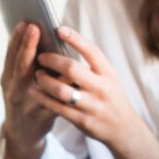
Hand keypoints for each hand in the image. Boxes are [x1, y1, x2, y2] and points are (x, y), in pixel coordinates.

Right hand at [0, 22, 58, 158]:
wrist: (22, 136)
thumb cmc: (24, 101)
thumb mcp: (17, 82)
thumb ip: (25, 63)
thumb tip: (37, 35)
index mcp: (8, 79)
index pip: (10, 55)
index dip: (16, 39)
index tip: (24, 22)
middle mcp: (13, 90)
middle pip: (20, 65)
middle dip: (27, 45)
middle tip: (34, 27)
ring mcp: (25, 104)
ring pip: (37, 82)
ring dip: (47, 64)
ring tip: (56, 46)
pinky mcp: (40, 116)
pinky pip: (53, 98)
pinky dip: (62, 86)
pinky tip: (70, 75)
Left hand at [32, 27, 158, 158]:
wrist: (123, 129)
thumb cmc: (111, 97)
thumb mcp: (109, 78)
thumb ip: (92, 64)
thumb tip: (66, 42)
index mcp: (108, 74)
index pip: (92, 52)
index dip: (75, 39)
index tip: (59, 29)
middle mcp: (102, 88)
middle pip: (72, 69)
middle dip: (52, 60)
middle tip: (41, 57)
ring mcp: (92, 106)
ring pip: (62, 91)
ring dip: (45, 81)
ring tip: (37, 74)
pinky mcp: (83, 121)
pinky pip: (58, 108)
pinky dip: (43, 98)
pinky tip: (34, 91)